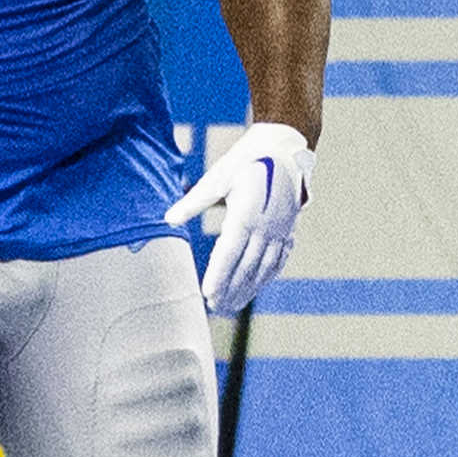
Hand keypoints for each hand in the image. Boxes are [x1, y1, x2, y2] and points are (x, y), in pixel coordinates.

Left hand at [164, 117, 312, 315]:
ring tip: (232, 305)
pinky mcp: (289, 229)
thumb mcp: (218, 176)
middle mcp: (267, 226)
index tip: (207, 294)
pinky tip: (257, 287)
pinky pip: (279, 259)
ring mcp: (281, 230)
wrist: (285, 147)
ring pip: (264, 267)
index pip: (230, 252)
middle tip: (215, 308)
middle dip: (231, 289)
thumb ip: (195, 201)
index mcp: (248, 212)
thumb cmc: (247, 159)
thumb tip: (168, 219)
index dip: (219, 275)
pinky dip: (267, 276)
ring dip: (249, 289)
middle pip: (247, 266)